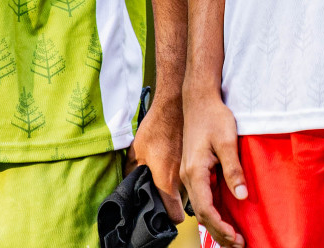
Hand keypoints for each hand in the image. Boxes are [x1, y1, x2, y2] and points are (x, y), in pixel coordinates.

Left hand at [128, 93, 184, 221]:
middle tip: (159, 195)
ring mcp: (191, 169)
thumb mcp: (136, 151)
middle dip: (171, 203)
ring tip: (166, 179)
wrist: (175, 106)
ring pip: (187, 190)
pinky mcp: (194, 159)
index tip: (160, 214)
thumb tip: (129, 185)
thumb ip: (132, 173)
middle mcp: (182, 179)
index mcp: (167, 181)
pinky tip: (173, 165)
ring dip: (178, 189)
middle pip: (180, 204)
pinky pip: (190, 176)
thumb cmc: (156, 127)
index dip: (168, 218)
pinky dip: (184, 176)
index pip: (175, 214)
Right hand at [181, 90, 247, 247]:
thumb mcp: (227, 142)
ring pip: (201, 207)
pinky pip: (203, 197)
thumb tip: (242, 196)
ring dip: (216, 224)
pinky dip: (213, 212)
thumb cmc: (213, 117)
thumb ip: (233, 170)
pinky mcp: (195, 170)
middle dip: (219, 232)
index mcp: (194, 172)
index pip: (205, 208)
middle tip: (238, 244)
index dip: (220, 226)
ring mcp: (190, 174)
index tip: (236, 237)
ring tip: (233, 238)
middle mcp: (188, 176)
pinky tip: (225, 218)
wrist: (199, 99)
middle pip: (202, 213)